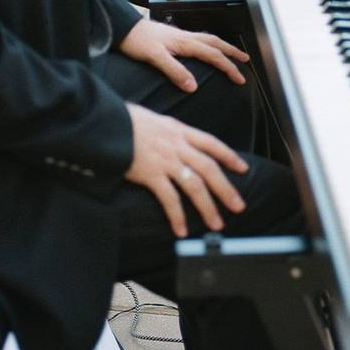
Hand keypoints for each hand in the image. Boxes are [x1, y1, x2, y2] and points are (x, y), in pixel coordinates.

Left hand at [119, 18, 249, 91]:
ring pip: (208, 39)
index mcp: (184, 42)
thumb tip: (193, 86)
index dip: (228, 67)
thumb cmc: (136, 41)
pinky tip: (207, 50)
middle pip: (216, 43)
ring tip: (233, 54)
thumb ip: (175, 71)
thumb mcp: (155, 58)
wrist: (122, 27)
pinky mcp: (173, 37)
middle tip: (246, 60)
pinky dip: (209, 45)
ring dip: (223, 47)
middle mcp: (185, 37)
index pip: (213, 55)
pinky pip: (199, 40)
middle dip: (232, 52)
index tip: (239, 78)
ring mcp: (180, 36)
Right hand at [125, 103, 248, 237]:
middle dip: (226, 189)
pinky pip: (169, 198)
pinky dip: (177, 216)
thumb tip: (174, 138)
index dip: (229, 156)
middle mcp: (177, 145)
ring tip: (216, 223)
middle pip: (210, 168)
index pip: (212, 143)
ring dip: (208, 207)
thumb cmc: (125, 120)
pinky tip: (182, 229)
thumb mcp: (154, 120)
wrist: (106, 123)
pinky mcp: (151, 174)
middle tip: (238, 206)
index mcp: (179, 130)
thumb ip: (168, 131)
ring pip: (195, 186)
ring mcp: (165, 160)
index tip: (243, 168)